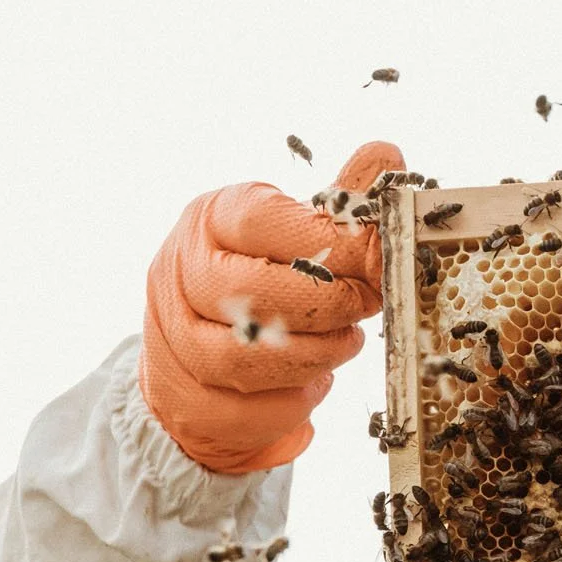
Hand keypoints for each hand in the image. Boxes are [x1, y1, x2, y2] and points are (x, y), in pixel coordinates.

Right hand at [139, 141, 404, 473]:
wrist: (194, 351)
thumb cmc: (262, 275)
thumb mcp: (295, 229)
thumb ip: (341, 203)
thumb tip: (387, 154)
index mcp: (209, 219)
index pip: (263, 223)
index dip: (332, 244)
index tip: (379, 260)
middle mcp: (179, 272)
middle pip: (258, 292)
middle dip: (331, 304)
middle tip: (367, 305)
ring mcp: (174, 339)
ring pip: (252, 356)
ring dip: (318, 353)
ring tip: (346, 341)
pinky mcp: (185, 397)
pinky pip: (252, 408)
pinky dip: (296, 400)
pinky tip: (315, 381)